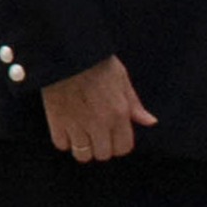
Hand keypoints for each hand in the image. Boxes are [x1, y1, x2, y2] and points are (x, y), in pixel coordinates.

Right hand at [40, 54, 157, 161]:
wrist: (66, 52)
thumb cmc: (95, 63)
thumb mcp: (122, 79)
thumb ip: (134, 105)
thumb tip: (150, 122)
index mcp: (118, 113)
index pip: (123, 147)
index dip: (118, 145)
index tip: (112, 137)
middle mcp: (99, 123)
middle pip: (103, 154)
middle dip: (100, 147)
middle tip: (95, 135)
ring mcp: (76, 123)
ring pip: (82, 154)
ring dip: (82, 147)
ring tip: (80, 134)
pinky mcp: (56, 120)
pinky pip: (61, 144)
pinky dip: (64, 140)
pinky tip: (66, 129)